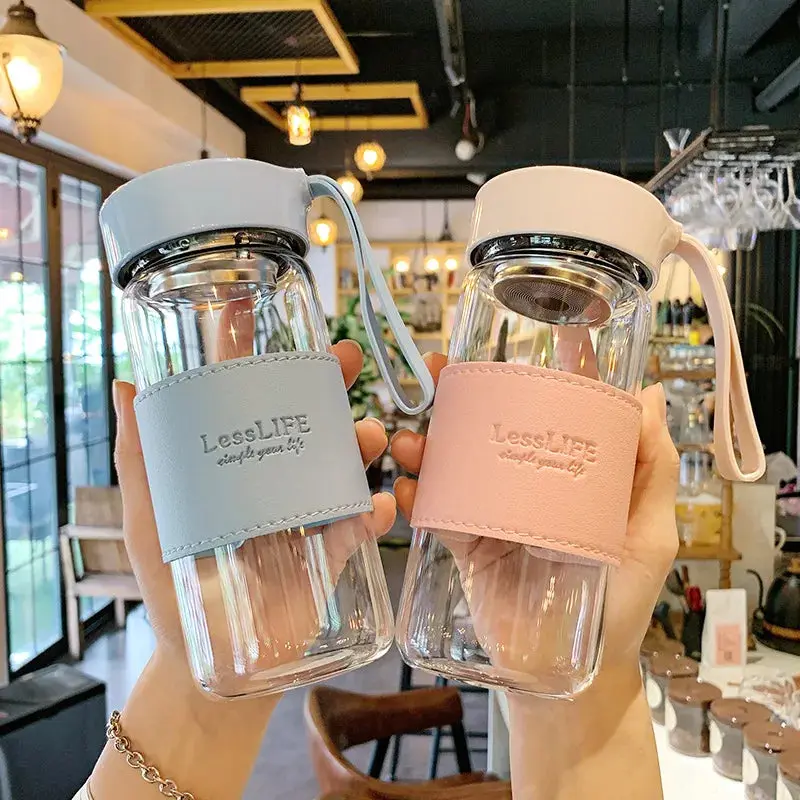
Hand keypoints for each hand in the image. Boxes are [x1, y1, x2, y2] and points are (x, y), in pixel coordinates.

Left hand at [113, 339, 395, 688]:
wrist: (204, 665)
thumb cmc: (172, 592)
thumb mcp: (151, 521)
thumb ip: (141, 461)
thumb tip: (125, 388)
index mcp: (236, 470)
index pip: (249, 404)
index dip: (260, 360)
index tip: (267, 315)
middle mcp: (275, 484)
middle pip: (308, 424)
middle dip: (331, 386)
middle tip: (347, 357)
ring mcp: (306, 518)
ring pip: (342, 468)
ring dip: (360, 446)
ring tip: (367, 437)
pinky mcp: (331, 558)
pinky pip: (358, 530)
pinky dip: (372, 515)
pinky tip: (377, 507)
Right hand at [392, 352, 678, 677]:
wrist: (571, 672)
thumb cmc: (619, 605)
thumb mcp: (647, 534)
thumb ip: (651, 471)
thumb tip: (650, 397)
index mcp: (571, 475)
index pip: (556, 411)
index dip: (545, 371)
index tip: (535, 331)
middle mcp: (529, 484)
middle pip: (493, 425)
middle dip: (463, 393)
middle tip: (438, 367)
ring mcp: (494, 511)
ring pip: (455, 461)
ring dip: (427, 439)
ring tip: (411, 433)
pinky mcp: (466, 544)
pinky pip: (437, 509)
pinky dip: (419, 491)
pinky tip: (408, 479)